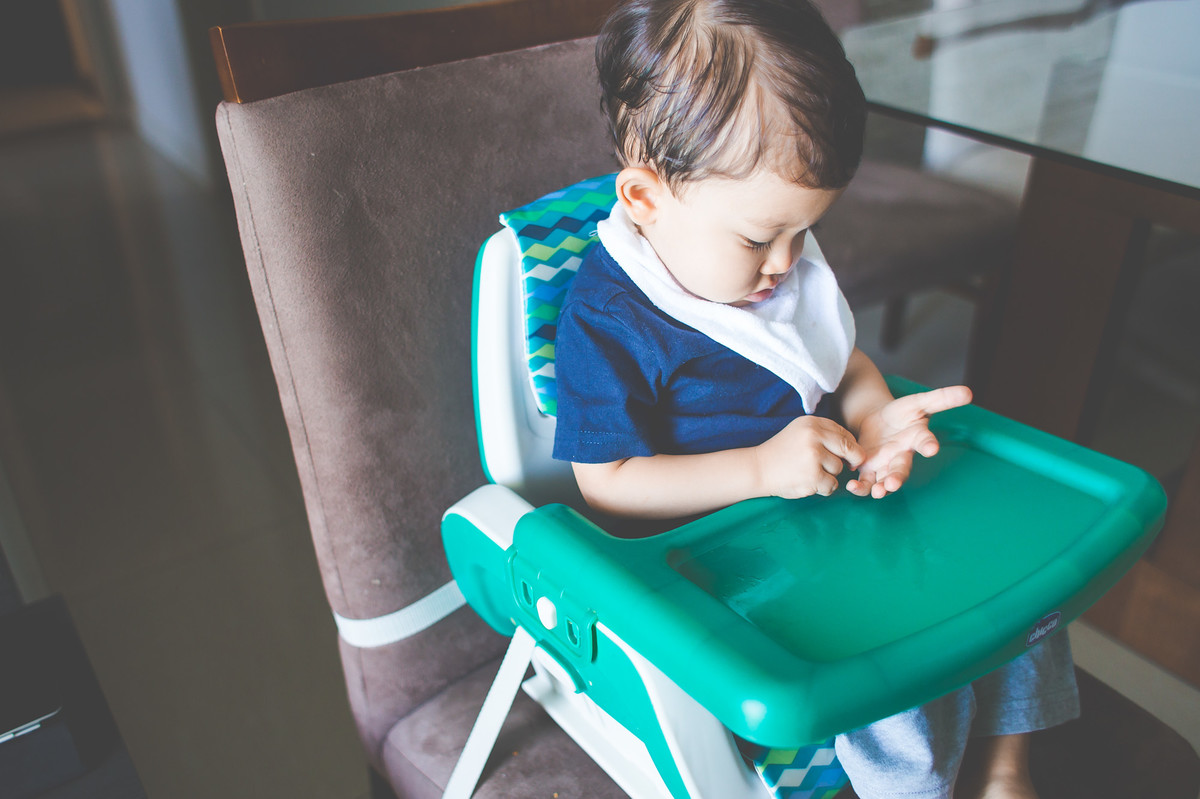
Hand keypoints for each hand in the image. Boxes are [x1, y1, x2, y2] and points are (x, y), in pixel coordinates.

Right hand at [754, 416, 865, 498]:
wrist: (758, 468)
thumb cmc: (782, 451)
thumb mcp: (800, 431)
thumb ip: (824, 434)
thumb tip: (855, 448)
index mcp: (812, 423)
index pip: (844, 434)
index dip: (850, 446)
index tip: (846, 455)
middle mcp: (814, 436)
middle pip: (849, 450)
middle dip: (853, 460)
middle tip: (850, 467)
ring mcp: (813, 456)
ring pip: (839, 469)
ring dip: (830, 475)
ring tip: (811, 473)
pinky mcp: (812, 476)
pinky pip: (832, 485)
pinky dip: (824, 487)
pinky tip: (810, 483)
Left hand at [847, 385, 971, 498]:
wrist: (879, 420)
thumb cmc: (903, 413)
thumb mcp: (919, 402)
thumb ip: (941, 399)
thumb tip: (968, 392)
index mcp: (916, 438)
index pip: (925, 441)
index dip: (929, 445)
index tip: (932, 448)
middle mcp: (902, 455)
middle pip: (901, 469)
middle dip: (897, 477)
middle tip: (892, 484)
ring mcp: (885, 465)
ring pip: (884, 480)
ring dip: (879, 488)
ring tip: (876, 492)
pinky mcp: (869, 468)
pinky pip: (866, 482)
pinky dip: (860, 486)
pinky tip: (852, 486)